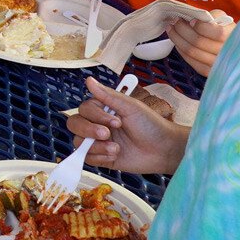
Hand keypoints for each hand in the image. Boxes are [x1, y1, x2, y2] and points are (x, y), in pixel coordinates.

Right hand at [64, 75, 187, 175]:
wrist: (164, 150)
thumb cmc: (151, 126)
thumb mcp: (130, 107)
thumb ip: (107, 96)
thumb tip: (89, 80)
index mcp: (103, 110)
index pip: (84, 110)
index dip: (96, 116)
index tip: (116, 121)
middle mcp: (98, 125)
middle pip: (75, 125)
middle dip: (89, 130)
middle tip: (107, 134)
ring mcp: (99, 142)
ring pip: (79, 143)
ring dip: (97, 146)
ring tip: (116, 148)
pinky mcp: (102, 158)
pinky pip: (88, 159)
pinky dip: (100, 157)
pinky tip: (115, 155)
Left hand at [166, 11, 233, 74]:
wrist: (234, 50)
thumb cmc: (226, 31)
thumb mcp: (224, 19)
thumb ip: (213, 15)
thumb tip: (195, 18)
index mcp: (233, 37)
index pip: (216, 32)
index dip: (200, 26)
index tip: (191, 20)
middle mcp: (226, 52)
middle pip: (198, 41)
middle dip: (182, 29)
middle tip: (175, 21)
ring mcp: (217, 64)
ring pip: (192, 52)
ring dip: (178, 39)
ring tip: (172, 29)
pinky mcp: (208, 72)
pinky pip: (191, 61)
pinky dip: (181, 50)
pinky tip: (178, 42)